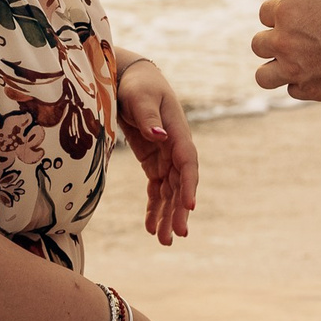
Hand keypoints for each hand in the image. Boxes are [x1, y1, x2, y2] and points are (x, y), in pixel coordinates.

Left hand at [115, 54, 199, 244]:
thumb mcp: (139, 96)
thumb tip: (158, 136)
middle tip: (177, 235)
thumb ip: (147, 116)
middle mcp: (175, 148)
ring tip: (165, 241)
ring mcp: (165, 157)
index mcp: (177, 132)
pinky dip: (154, 208)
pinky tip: (151, 229)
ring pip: (170, 192)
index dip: (189, 184)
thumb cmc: (137, 85)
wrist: (131, 79)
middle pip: (181, 184)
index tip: (189, 206)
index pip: (187, 162)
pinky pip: (157, 190)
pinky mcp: (153, 162)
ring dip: (168, 216)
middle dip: (179, 210)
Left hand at [252, 0, 320, 111]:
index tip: (295, 19)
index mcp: (287, 10)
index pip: (264, 13)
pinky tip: (315, 75)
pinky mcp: (310, 90)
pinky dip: (300, 84)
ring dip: (274, 70)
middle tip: (293, 42)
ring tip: (290, 66)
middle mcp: (284, 40)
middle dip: (273, 42)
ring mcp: (295, 68)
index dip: (280, 15)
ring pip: (263, 76)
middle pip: (258, 44)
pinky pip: (291, 90)